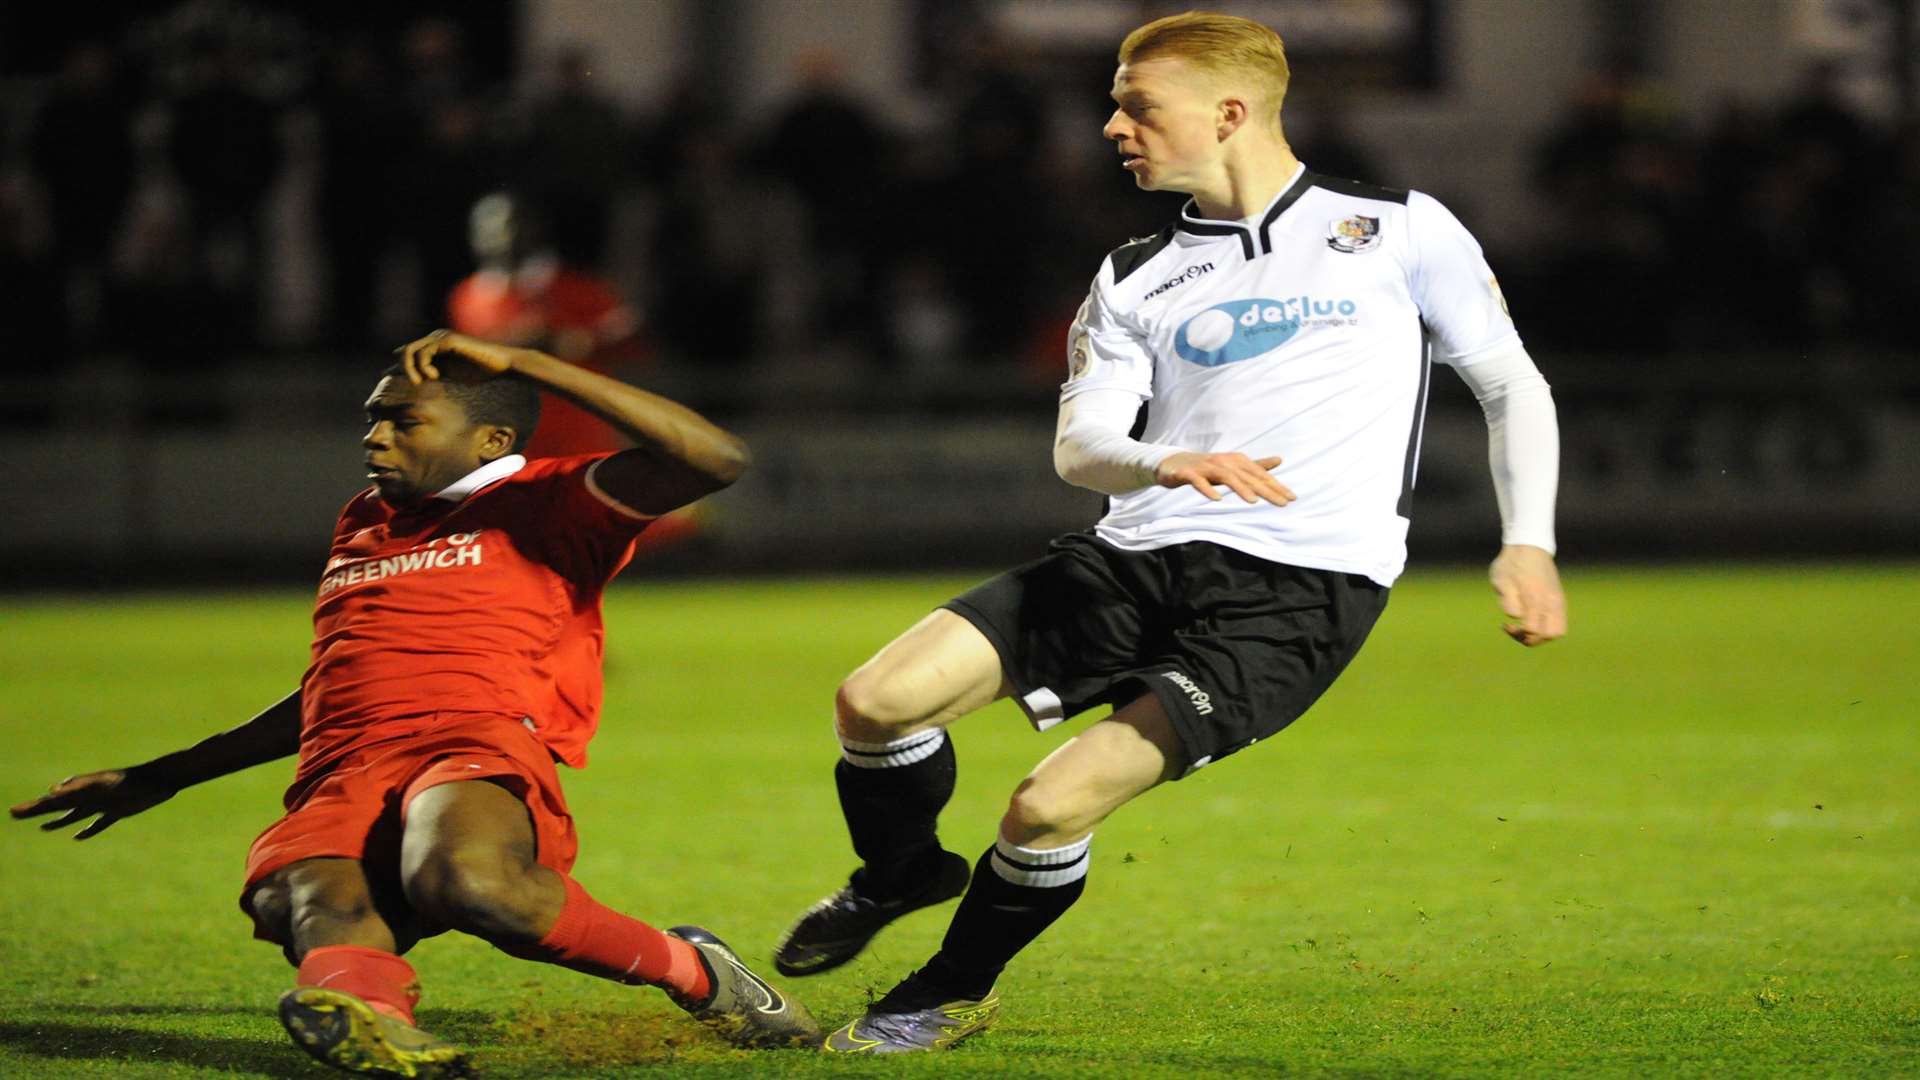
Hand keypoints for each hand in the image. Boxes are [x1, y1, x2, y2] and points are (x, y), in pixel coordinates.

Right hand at [10, 769, 177, 838]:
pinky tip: (77, 837)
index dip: (33, 807)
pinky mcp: (119, 811)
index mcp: (83, 788)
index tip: (13, 812)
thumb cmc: (132, 781)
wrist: (162, 778)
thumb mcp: (103, 785)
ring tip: (42, 828)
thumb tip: (52, 790)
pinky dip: (88, 830)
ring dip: (58, 821)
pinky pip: (99, 823)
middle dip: (37, 811)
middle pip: (58, 806)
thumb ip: (79, 787)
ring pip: (75, 814)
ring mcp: (103, 803)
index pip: (52, 800)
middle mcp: (90, 795)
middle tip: (14, 814)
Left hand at [394, 329, 519, 383]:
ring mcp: (440, 338)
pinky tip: (434, 376)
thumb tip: (416, 380)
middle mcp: (435, 339)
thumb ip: (433, 373)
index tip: (388, 379)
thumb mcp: (451, 374)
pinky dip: (424, 366)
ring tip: (422, 381)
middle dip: (402, 368)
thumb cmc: (481, 371)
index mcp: (435, 347)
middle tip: (415, 384)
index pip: (408, 353)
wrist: (501, 365)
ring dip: (411, 369)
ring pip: (410, 351)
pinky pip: (423, 353)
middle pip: (404, 351)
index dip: (397, 366)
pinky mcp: (447, 340)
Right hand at [1155, 451, 1294, 505]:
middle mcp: (1224, 461)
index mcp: (1236, 461)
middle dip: (1266, 489)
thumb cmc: (1208, 467)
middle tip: (1283, 503)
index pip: (1260, 475)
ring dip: (1240, 488)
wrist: (1174, 464)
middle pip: (1247, 476)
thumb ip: (1256, 466)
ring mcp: (1206, 467)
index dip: (1276, 486)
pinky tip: (1217, 499)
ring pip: (1226, 477)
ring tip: (1253, 501)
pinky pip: (1199, 481)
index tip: (1292, 498)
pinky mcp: (1189, 473)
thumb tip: (1280, 460)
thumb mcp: (1234, 467)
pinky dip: (1207, 489)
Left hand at [1489, 544, 1566, 646]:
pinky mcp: (1559, 599)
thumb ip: (1507, 600)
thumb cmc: (1511, 564)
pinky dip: (1546, 627)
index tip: (1505, 625)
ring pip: (1558, 631)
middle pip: (1549, 635)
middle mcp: (1551, 601)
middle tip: (1514, 628)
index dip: (1518, 633)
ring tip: (1524, 628)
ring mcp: (1558, 600)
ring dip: (1541, 635)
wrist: (1528, 545)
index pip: (1533, 629)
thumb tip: (1516, 617)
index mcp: (1535, 597)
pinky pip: (1559, 622)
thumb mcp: (1501, 580)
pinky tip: (1532, 619)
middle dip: (1531, 638)